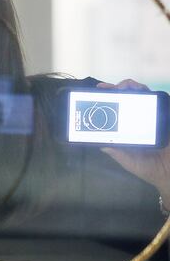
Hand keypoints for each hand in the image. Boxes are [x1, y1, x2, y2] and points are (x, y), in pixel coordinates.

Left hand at [97, 79, 169, 207]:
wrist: (168, 173)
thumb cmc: (147, 167)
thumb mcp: (127, 160)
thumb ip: (115, 151)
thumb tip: (100, 142)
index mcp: (129, 128)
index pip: (117, 109)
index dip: (109, 99)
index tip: (98, 91)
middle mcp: (140, 120)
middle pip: (130, 98)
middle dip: (119, 89)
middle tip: (111, 88)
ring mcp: (154, 117)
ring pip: (144, 95)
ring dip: (133, 88)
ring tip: (124, 87)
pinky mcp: (167, 117)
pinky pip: (161, 102)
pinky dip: (151, 95)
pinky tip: (142, 92)